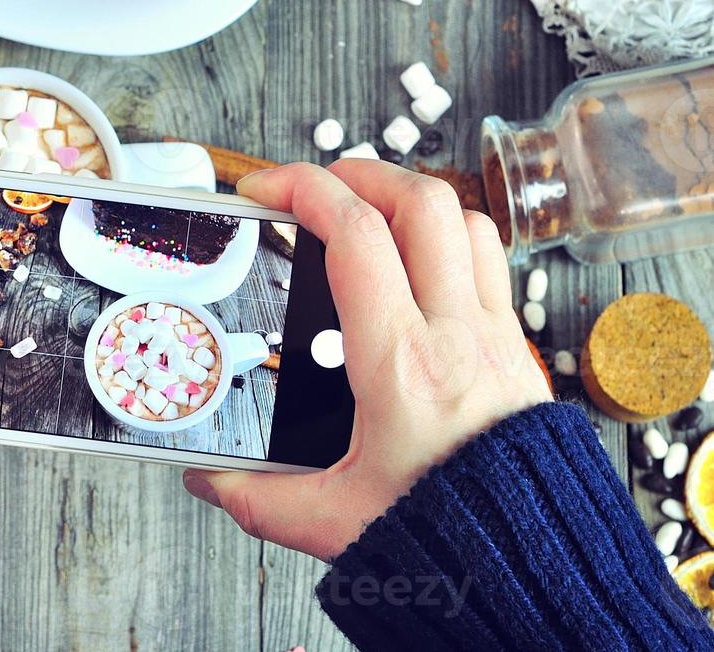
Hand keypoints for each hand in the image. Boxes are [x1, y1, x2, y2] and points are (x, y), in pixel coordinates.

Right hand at [182, 161, 550, 560]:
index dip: (303, 189)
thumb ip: (257, 498)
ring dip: (409, 198)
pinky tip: (416, 264)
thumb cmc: (452, 540)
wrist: (537, 572)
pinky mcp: (517, 349)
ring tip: (366, 210)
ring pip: (465, 220)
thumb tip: (207, 479)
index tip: (264, 189)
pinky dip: (449, 238)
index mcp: (399, 364)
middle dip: (357, 173)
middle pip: (418, 202)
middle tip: (315, 186)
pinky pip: (490, 261)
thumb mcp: (332, 521)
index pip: (355, 236)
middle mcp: (453, 334)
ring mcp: (494, 335)